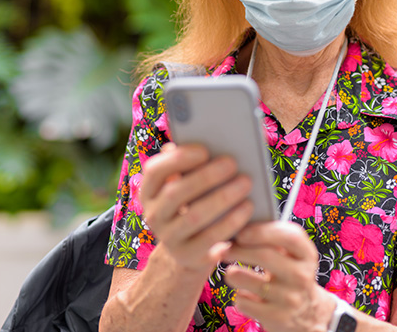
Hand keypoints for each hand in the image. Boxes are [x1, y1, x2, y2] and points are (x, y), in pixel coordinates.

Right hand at [140, 143, 254, 275]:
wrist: (189, 247)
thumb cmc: (192, 203)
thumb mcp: (185, 185)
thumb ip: (189, 165)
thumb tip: (209, 141)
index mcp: (150, 191)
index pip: (154, 171)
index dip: (177, 159)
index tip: (204, 150)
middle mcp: (153, 215)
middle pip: (175, 193)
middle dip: (205, 176)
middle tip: (232, 163)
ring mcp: (169, 238)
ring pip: (194, 217)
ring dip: (222, 198)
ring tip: (245, 183)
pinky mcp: (188, 256)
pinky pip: (210, 239)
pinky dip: (230, 223)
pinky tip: (247, 209)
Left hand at [223, 222, 336, 331]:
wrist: (305, 311)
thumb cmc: (288, 272)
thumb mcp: (289, 254)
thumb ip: (269, 237)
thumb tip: (235, 225)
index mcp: (306, 254)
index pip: (290, 236)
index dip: (262, 231)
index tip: (241, 232)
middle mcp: (302, 276)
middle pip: (266, 256)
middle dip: (238, 251)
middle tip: (223, 249)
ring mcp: (291, 298)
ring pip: (254, 282)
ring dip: (235, 275)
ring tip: (230, 272)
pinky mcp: (278, 318)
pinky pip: (247, 303)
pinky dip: (239, 297)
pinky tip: (243, 292)